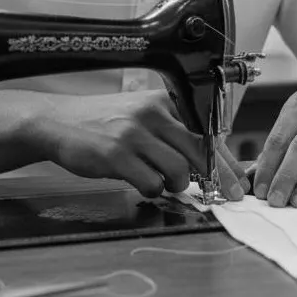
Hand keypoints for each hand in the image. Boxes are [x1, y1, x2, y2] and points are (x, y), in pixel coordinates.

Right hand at [31, 90, 248, 199]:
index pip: (206, 131)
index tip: (238, 180)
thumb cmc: (103, 122)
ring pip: (178, 170)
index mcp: (163, 101)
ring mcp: (133, 134)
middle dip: (216, 178)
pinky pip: (151, 183)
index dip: (226, 159)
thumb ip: (173, 130)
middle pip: (199, 150)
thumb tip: (210, 157)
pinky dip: (152, 189)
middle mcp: (152, 114)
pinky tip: (141, 183)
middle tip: (224, 196)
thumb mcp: (142, 114)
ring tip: (165, 183)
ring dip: (178, 185)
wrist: (58, 122)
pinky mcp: (116, 156)